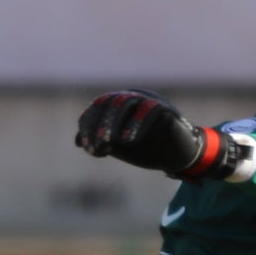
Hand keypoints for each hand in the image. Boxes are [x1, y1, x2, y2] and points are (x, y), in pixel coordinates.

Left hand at [75, 90, 249, 180]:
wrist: (178, 156)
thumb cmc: (148, 149)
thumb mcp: (119, 147)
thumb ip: (100, 141)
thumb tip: (77, 140)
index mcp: (121, 105)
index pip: (98, 108)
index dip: (89, 126)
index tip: (86, 147)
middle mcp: (134, 98)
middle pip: (110, 103)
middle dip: (99, 125)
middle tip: (96, 146)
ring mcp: (150, 100)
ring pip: (126, 102)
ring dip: (114, 122)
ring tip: (110, 143)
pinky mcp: (166, 109)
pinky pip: (149, 109)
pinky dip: (137, 124)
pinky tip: (128, 141)